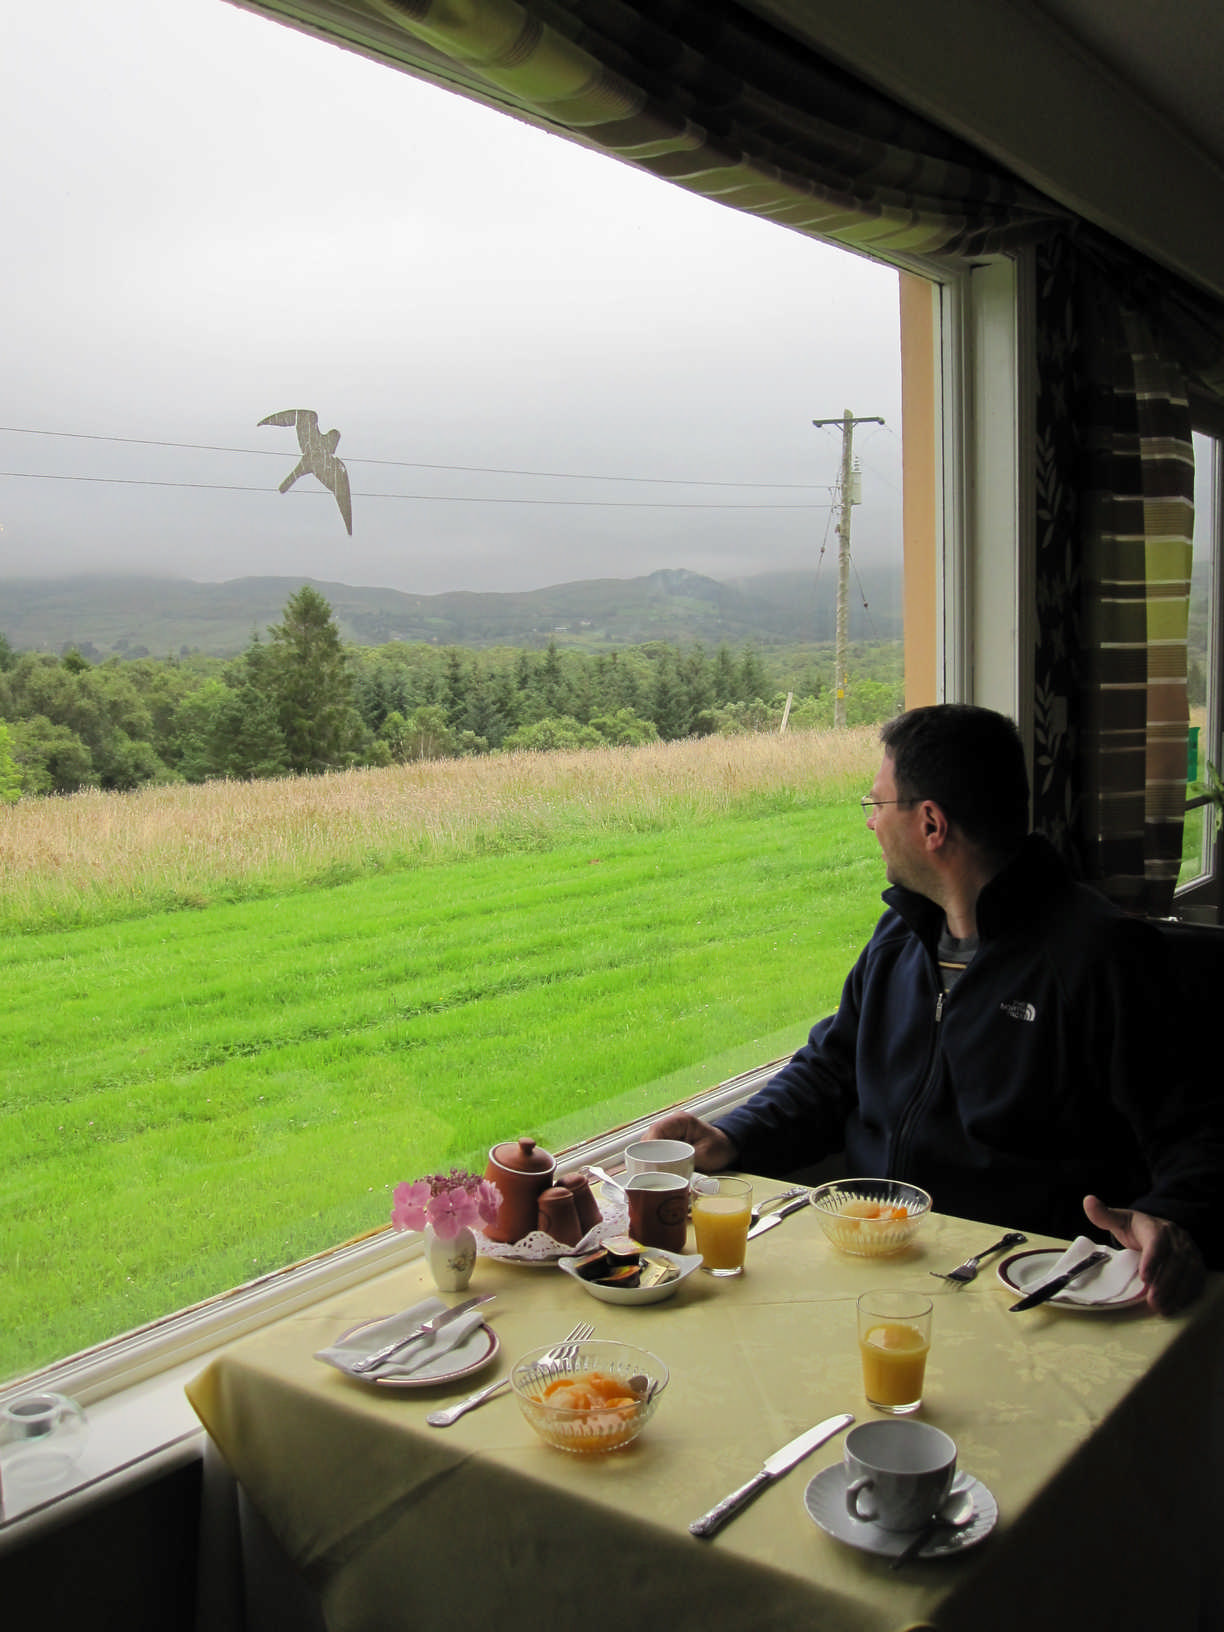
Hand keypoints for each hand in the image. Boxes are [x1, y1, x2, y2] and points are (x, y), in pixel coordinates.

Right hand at [645, 1112, 737, 1172]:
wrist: (729, 1148)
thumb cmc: (720, 1148)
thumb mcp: (705, 1155)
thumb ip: (686, 1161)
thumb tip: (667, 1171)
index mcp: (680, 1121)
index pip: (656, 1129)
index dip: (648, 1145)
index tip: (645, 1161)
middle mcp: (671, 1125)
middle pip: (649, 1138)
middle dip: (645, 1155)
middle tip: (645, 1172)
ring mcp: (669, 1135)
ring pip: (650, 1146)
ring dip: (648, 1159)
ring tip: (648, 1174)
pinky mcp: (669, 1145)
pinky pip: (656, 1152)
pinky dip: (654, 1161)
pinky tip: (654, 1172)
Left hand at [1082, 1194, 1205, 1314]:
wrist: (1160, 1228)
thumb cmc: (1137, 1229)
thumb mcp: (1120, 1220)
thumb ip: (1104, 1215)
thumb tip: (1088, 1201)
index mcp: (1155, 1227)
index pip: (1157, 1242)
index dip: (1152, 1259)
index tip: (1144, 1278)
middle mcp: (1177, 1239)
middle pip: (1175, 1261)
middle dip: (1165, 1283)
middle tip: (1153, 1301)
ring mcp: (1189, 1252)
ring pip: (1189, 1272)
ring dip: (1177, 1292)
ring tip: (1162, 1308)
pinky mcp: (1197, 1265)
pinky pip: (1197, 1280)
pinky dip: (1188, 1295)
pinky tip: (1176, 1306)